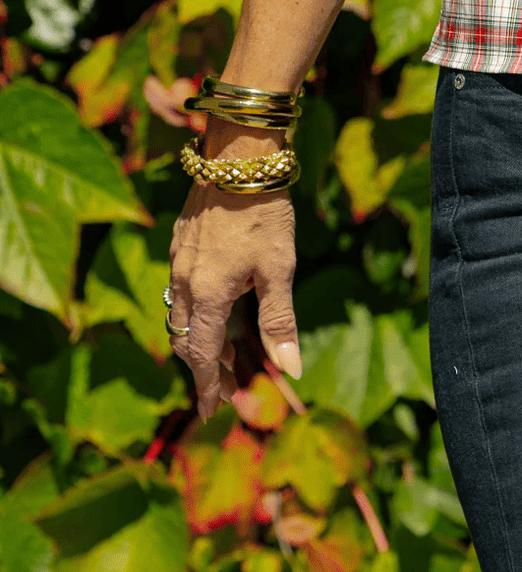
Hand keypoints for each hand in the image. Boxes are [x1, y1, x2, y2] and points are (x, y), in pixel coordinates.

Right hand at [167, 181, 302, 420]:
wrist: (239, 159)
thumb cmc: (265, 214)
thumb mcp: (280, 270)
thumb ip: (280, 321)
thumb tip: (292, 371)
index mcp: (208, 293)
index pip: (201, 354)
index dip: (206, 386)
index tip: (210, 412)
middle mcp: (185, 280)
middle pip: (185, 338)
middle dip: (203, 367)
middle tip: (224, 388)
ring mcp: (178, 259)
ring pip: (181, 313)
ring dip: (199, 339)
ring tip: (224, 355)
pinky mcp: (181, 241)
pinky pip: (181, 289)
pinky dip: (195, 311)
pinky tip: (215, 308)